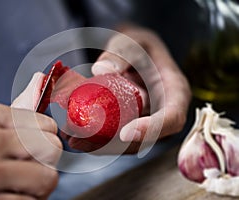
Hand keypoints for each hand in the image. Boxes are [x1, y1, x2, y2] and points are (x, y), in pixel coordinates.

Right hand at [0, 101, 61, 199]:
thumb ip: (17, 113)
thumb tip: (42, 77)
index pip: (47, 125)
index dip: (42, 143)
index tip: (20, 153)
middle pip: (51, 147)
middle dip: (42, 166)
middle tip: (15, 175)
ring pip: (49, 177)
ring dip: (35, 189)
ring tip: (9, 190)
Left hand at [67, 25, 190, 152]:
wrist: (135, 55)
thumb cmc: (139, 46)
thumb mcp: (134, 40)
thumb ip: (121, 52)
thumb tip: (101, 70)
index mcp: (174, 91)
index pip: (172, 117)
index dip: (152, 129)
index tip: (126, 134)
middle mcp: (163, 112)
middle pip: (145, 138)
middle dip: (114, 143)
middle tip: (83, 139)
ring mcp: (146, 122)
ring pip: (128, 143)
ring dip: (100, 145)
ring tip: (73, 139)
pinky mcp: (131, 126)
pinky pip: (117, 138)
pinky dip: (97, 140)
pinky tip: (76, 137)